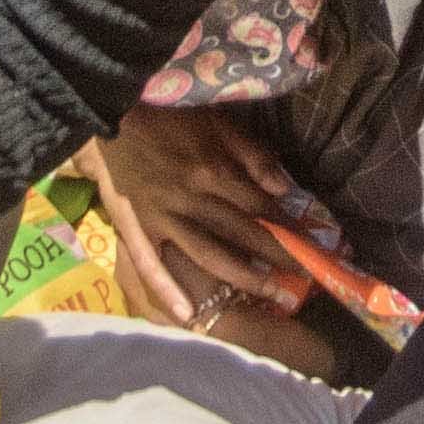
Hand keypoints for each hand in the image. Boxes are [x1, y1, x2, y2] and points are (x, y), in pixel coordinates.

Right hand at [78, 107, 303, 327]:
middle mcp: (192, 197)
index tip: (312, 247)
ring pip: (207, 253)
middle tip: (308, 279)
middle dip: (278, 257)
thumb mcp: (217, 122)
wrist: (110, 110)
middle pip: (243, 232)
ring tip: (271, 296)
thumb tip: (285, 187)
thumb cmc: (168, 115)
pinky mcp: (134, 224)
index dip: (289, 227)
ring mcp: (162, 214)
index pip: (261, 206)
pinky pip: (150, 261)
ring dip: (241, 277)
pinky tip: (187, 313)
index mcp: (214, 170)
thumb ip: (251, 155)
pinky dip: (167, 288)